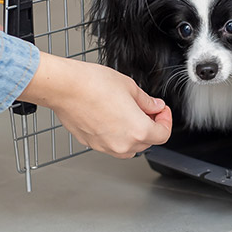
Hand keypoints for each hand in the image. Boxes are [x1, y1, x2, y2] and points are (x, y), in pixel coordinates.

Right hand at [19, 53, 172, 158]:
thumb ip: (146, 101)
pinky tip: (111, 116)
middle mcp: (122, 144)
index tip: (161, 111)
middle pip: (147, 143)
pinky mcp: (91, 144)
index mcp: (138, 130)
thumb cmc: (93, 84)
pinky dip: (116, 134)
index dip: (166, 121)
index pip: (163, 134)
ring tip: (128, 114)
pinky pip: (110, 144)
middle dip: (150, 126)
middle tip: (147, 109)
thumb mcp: (129, 87)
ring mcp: (105, 146)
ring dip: (133, 134)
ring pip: (128, 147)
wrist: (65, 87)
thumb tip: (154, 106)